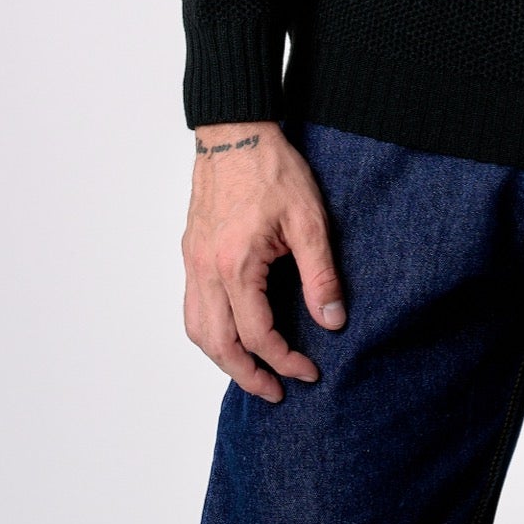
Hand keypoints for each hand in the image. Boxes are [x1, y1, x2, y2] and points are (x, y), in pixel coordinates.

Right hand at [182, 120, 346, 403]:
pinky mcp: (191, 252)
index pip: (257, 335)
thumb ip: (320, 274)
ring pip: (197, 330)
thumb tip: (332, 321)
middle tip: (276, 392)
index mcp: (236, 264)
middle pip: (218, 345)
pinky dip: (208, 332)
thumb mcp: (309, 219)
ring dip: (222, 359)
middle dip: (248, 375)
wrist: (235, 131)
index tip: (309, 370)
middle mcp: (206, 269)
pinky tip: (230, 334)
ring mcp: (193, 261)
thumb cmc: (272, 168)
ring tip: (252, 371)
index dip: (285, 360)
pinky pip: (191, 307)